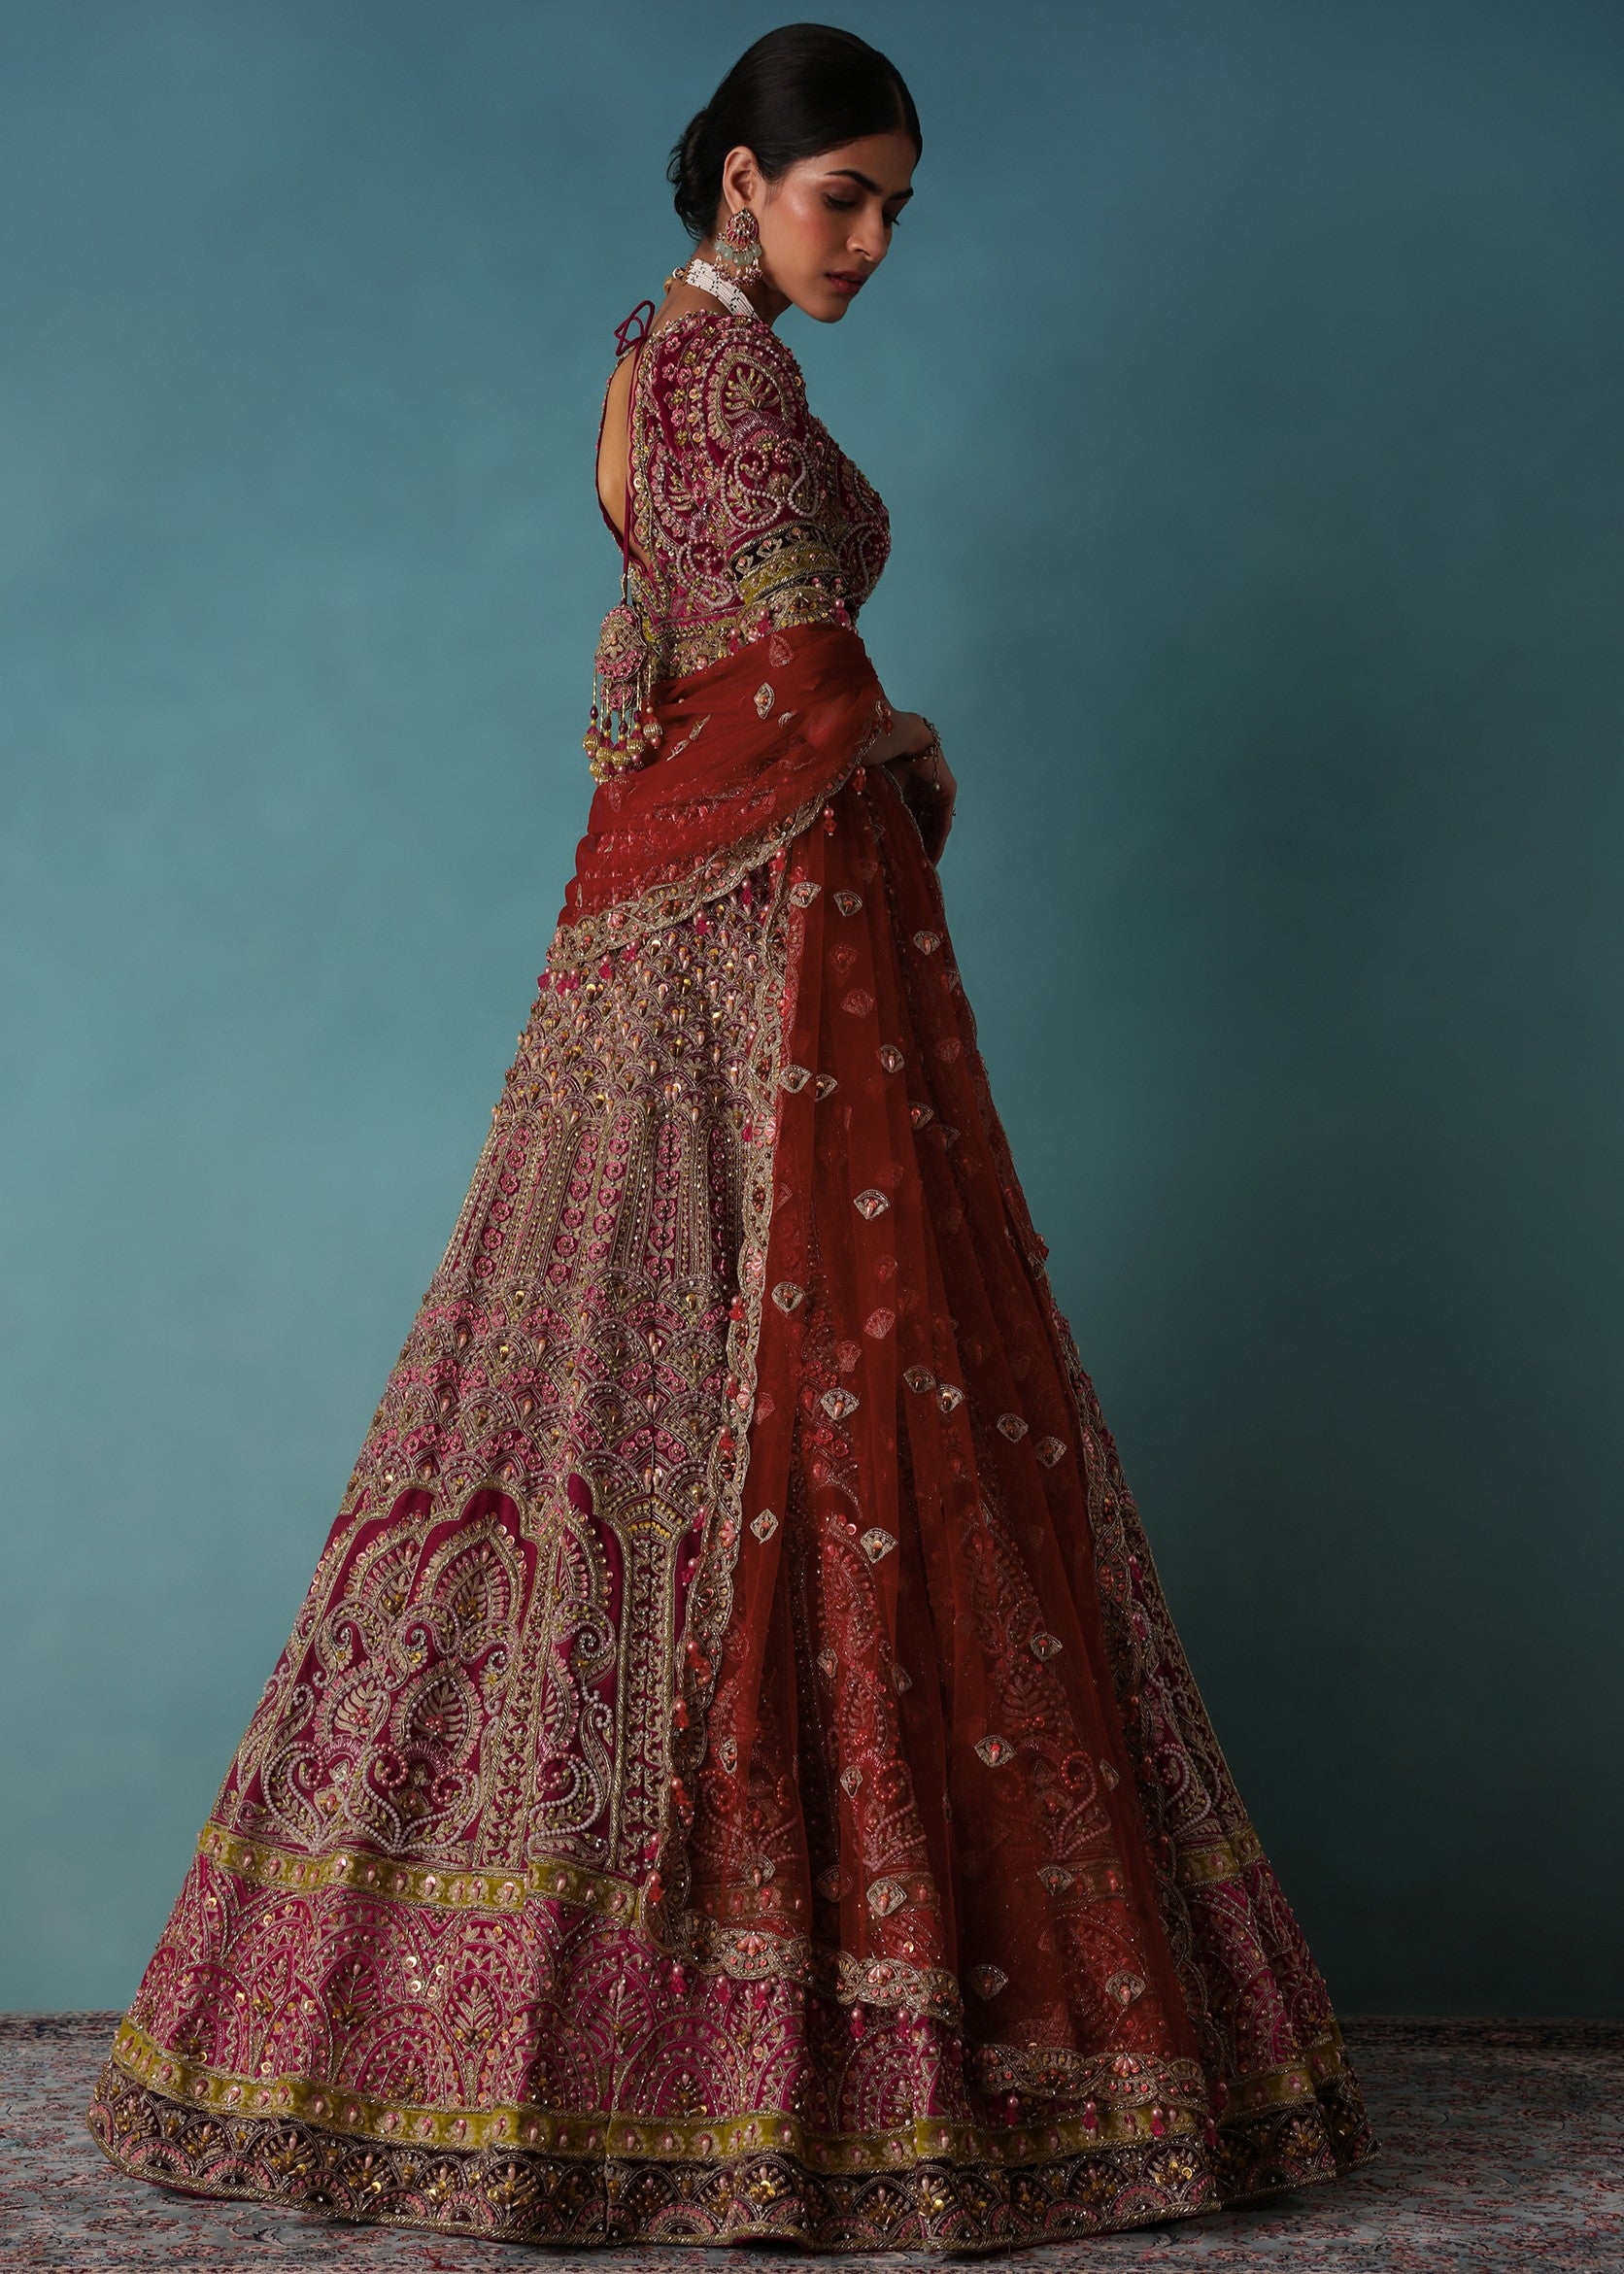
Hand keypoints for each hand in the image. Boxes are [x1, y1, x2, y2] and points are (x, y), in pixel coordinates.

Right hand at [879, 713, 955, 862]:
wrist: (896, 737)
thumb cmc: (877, 757)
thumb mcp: (875, 791)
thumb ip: (874, 810)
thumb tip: (860, 835)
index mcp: (903, 787)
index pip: (904, 818)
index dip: (900, 838)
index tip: (894, 859)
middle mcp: (920, 789)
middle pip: (920, 824)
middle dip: (915, 846)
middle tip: (910, 870)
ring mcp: (935, 790)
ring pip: (933, 826)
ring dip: (928, 847)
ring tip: (921, 869)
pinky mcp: (948, 792)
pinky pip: (944, 822)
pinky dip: (939, 840)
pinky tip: (932, 858)